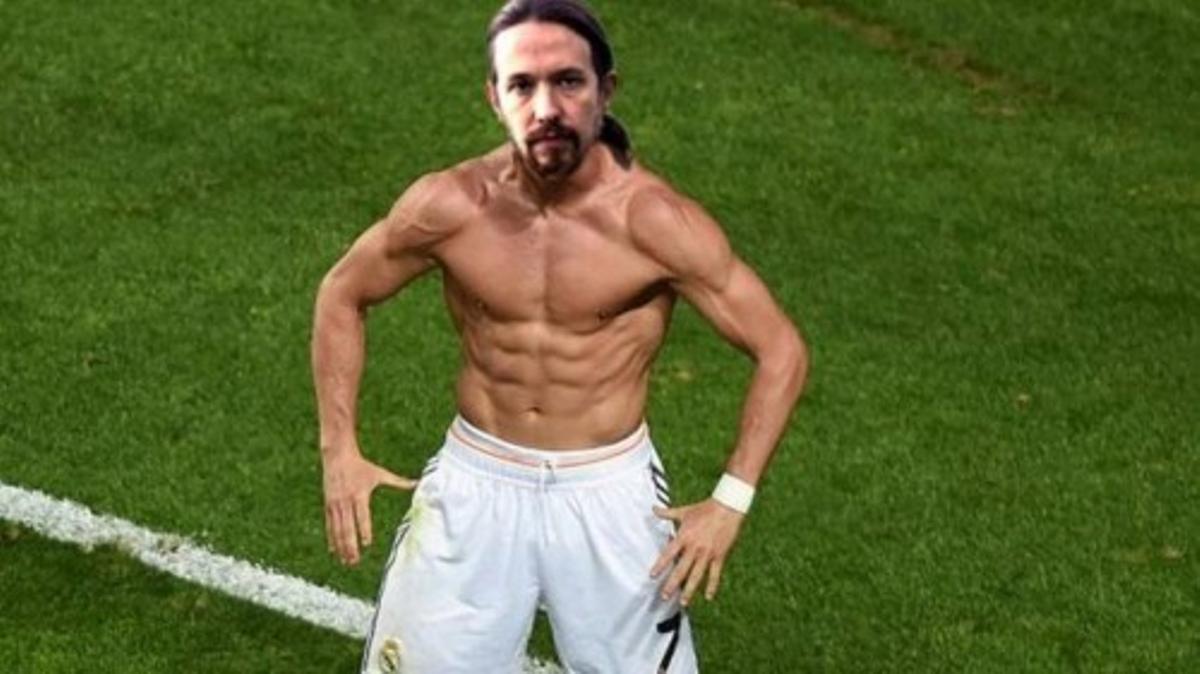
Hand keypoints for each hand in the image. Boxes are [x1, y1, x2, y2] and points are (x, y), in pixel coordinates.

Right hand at [322, 451, 415, 565]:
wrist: (338, 456)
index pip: (362, 516)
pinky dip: (331, 539)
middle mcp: (346, 502)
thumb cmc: (362, 466)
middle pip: (348, 528)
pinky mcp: (328, 506)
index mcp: (360, 495)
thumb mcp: (380, 474)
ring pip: (338, 530)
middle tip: (355, 561)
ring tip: (346, 561)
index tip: (367, 543)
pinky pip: (330, 526)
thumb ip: (398, 481)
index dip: (364, 530)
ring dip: (341, 547)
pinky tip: (334, 551)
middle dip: (351, 546)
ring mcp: (335, 505)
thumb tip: (417, 483)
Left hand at [650, 499, 744, 605]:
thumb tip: (653, 508)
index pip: (668, 554)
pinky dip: (712, 586)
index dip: (660, 566)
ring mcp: (707, 553)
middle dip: (672, 584)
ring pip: (697, 575)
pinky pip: (715, 574)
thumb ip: (667, 513)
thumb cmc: (704, 509)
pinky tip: (708, 597)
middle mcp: (695, 547)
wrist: (727, 507)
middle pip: (681, 569)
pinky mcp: (719, 556)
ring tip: (683, 603)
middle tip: (664, 596)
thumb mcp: (684, 511)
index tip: (652, 576)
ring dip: (689, 590)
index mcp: (684, 536)